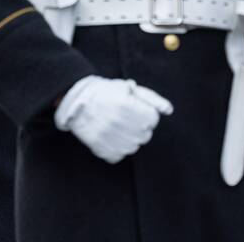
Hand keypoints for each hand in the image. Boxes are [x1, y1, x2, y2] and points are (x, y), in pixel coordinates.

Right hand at [55, 76, 172, 163]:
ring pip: (134, 146)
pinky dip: (117, 147)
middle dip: (139, 126)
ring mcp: (110, 139)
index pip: (152, 119)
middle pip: (145, 135)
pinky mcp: (103, 150)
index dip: (145, 112)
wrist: (75, 102)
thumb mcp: (127, 88)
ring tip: (116, 126)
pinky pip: (120, 155)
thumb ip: (151, 98)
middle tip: (124, 117)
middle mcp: (118, 124)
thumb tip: (168, 110)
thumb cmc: (105, 93)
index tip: (133, 108)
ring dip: (129, 137)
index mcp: (126, 106)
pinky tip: (110, 136)